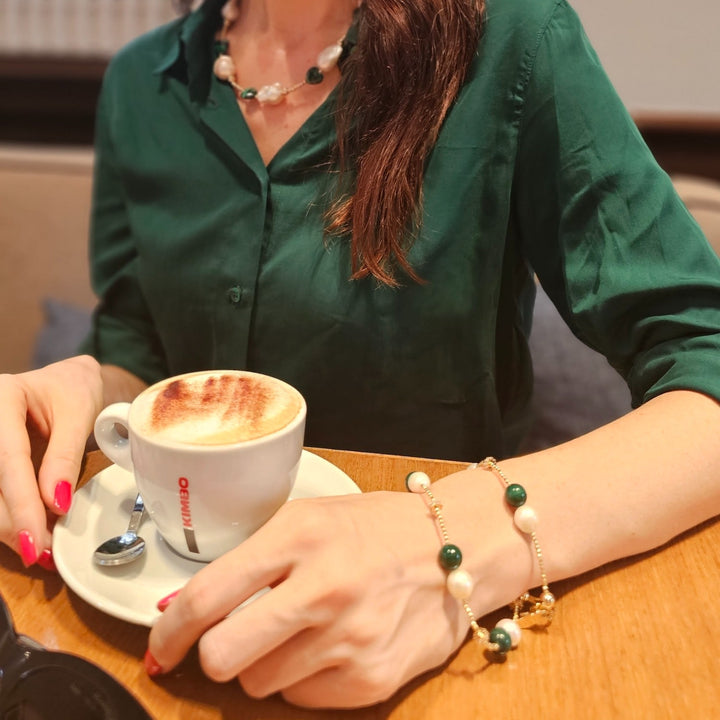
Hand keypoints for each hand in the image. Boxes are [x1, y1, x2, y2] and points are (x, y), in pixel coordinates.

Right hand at [0, 355, 103, 565]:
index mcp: (2, 397)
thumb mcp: (78, 414)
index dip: (21, 501)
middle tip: (41, 552)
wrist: (64, 383)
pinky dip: (10, 519)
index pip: (7, 457)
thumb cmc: (72, 390)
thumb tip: (56, 502)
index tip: (36, 536)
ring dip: (8, 526)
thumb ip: (65, 456)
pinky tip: (28, 537)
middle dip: (13, 522)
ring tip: (40, 551)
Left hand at [147, 486, 505, 707]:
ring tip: (298, 632)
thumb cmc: (376, 528)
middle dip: (213, 654)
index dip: (169, 629)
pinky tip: (328, 647)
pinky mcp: (370, 680)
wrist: (455, 548)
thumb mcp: (311, 517)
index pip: (207, 595)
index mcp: (299, 536)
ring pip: (260, 684)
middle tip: (228, 640)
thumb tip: (186, 609)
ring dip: (264, 664)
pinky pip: (302, 699)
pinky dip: (302, 679)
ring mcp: (349, 639)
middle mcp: (323, 588)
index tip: (161, 645)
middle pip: (223, 655)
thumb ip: (252, 558)